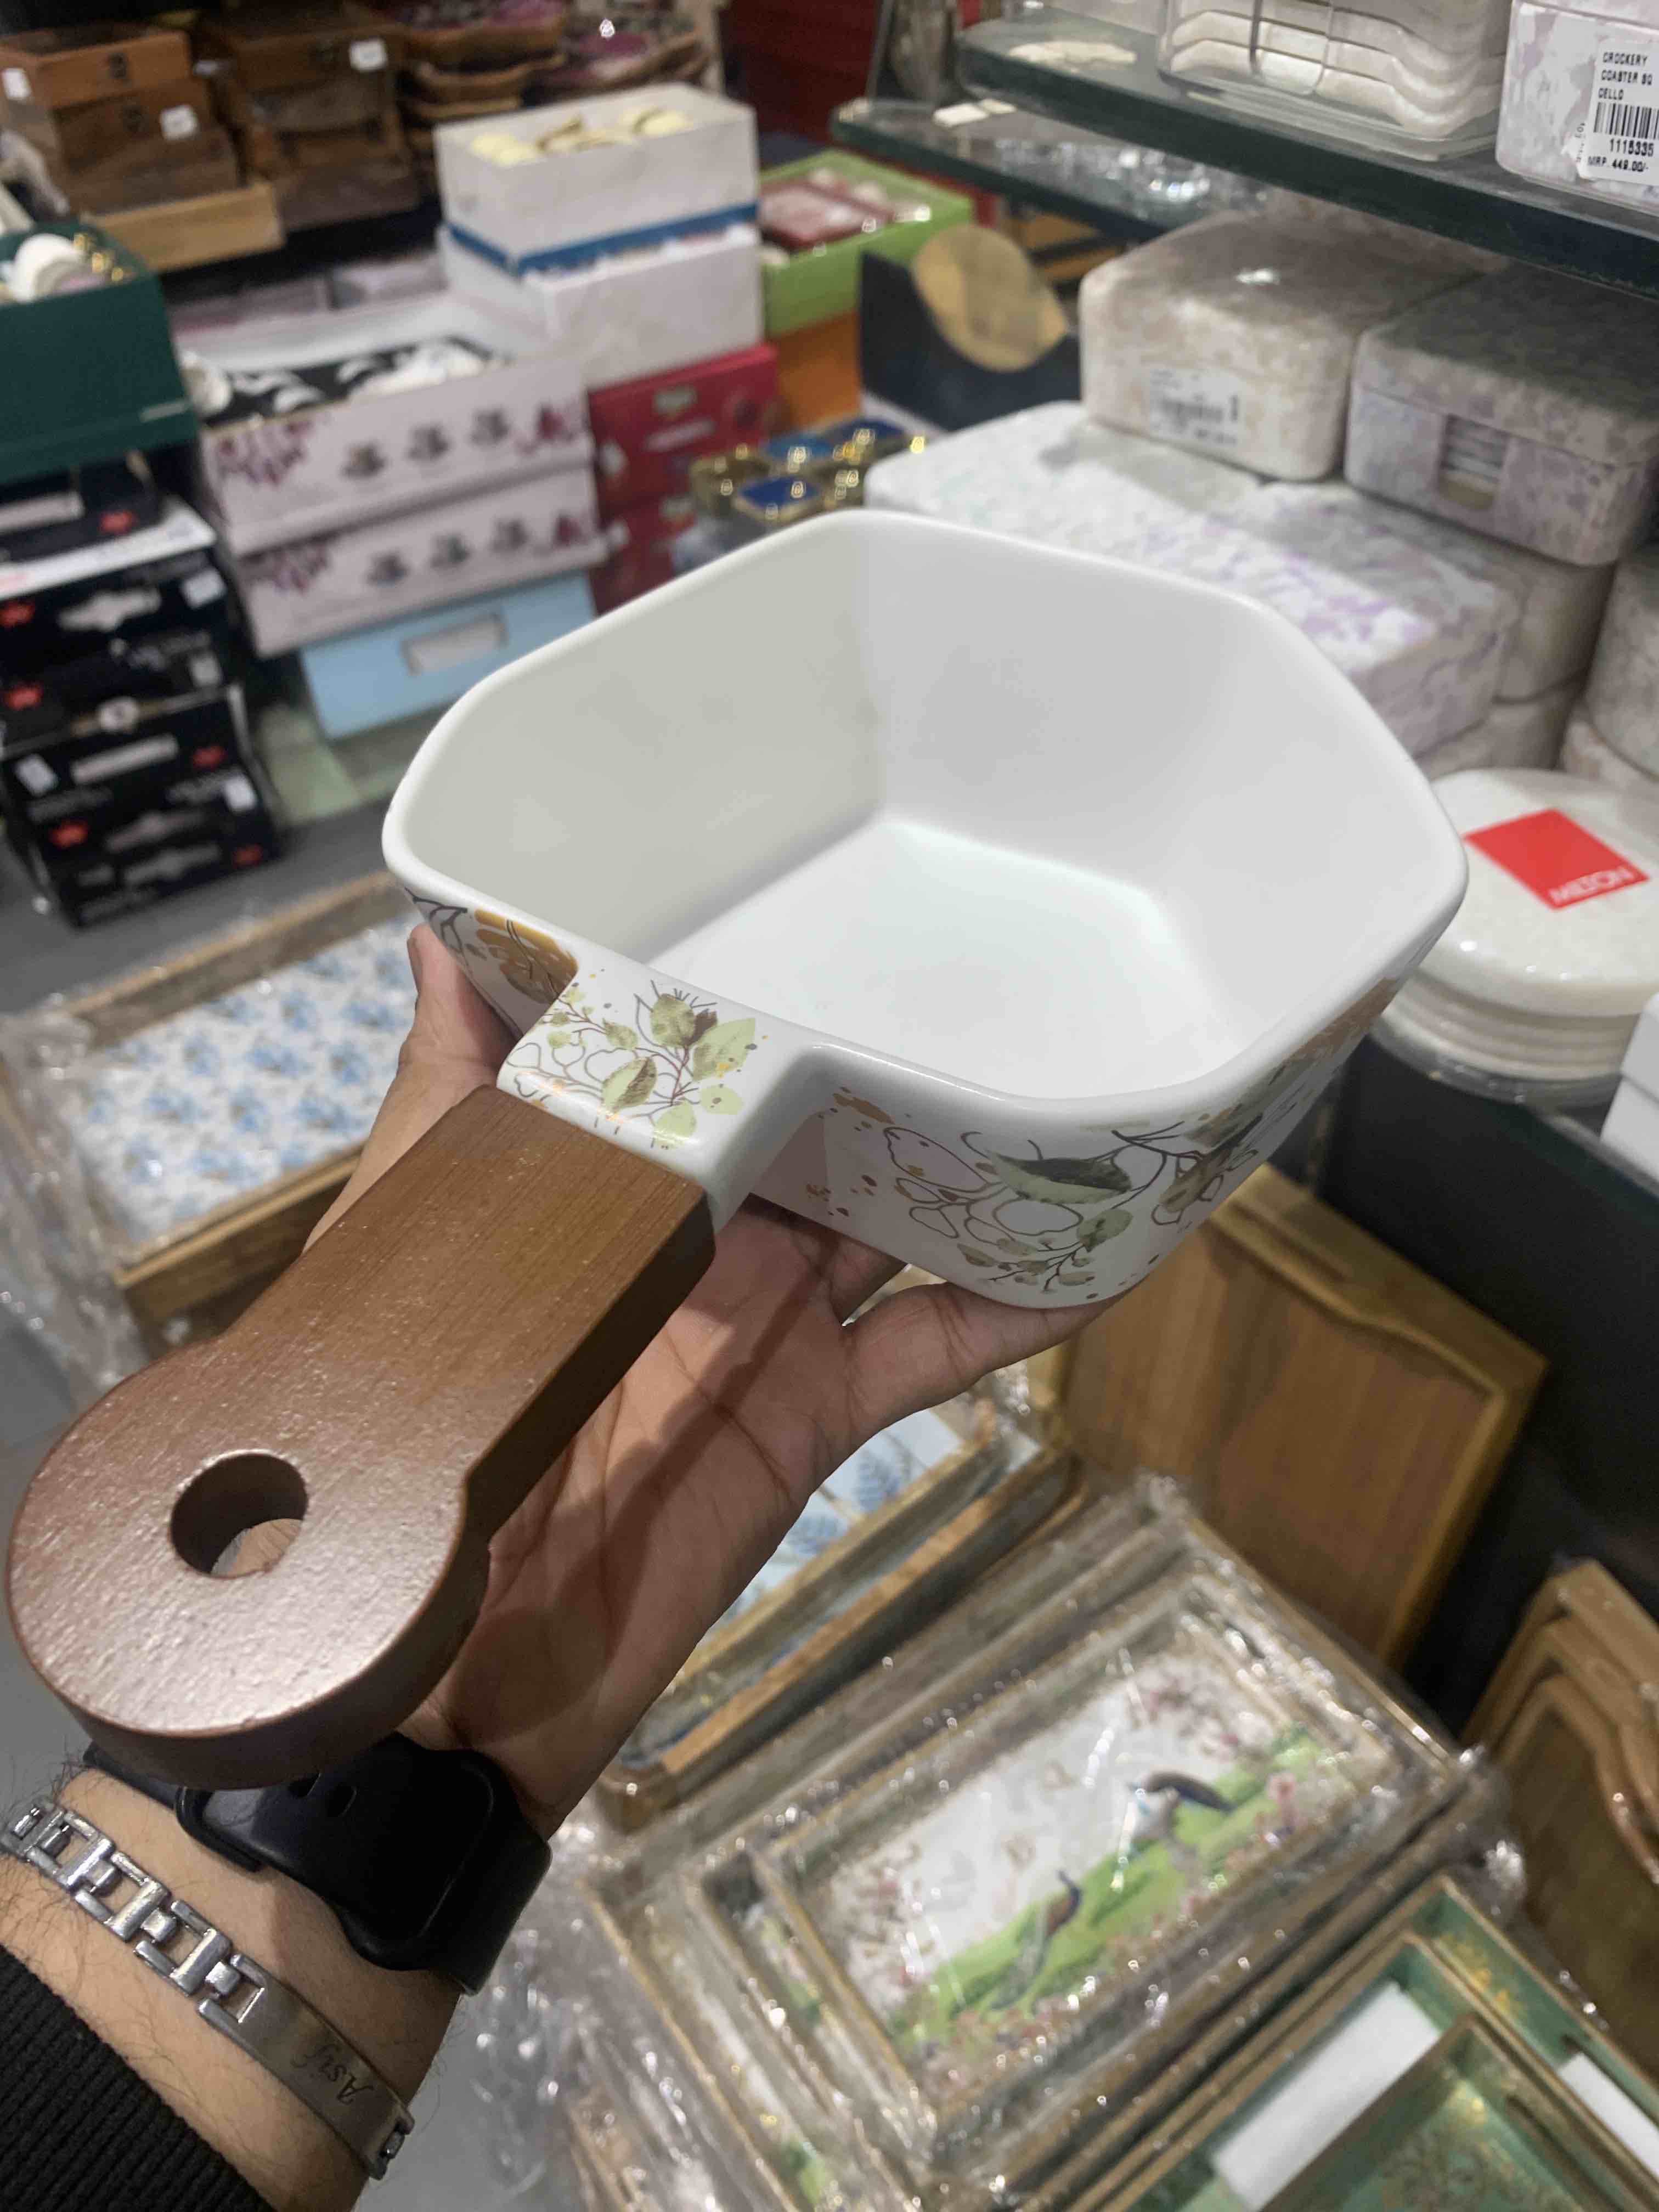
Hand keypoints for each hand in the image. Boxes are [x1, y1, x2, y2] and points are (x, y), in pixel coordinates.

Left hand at [310, 928, 1094, 1832]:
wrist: (449, 1652)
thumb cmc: (418, 1415)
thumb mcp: (416, 1235)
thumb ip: (449, 1102)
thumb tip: (433, 935)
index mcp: (609, 1177)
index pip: (706, 1067)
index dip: (766, 995)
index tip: (831, 891)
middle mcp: (704, 1233)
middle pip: (823, 1126)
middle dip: (893, 1053)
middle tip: (995, 955)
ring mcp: (773, 1318)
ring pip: (901, 1215)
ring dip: (979, 1157)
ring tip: (1076, 1067)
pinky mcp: (822, 1406)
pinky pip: (937, 1344)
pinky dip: (1020, 1306)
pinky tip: (1103, 1251)